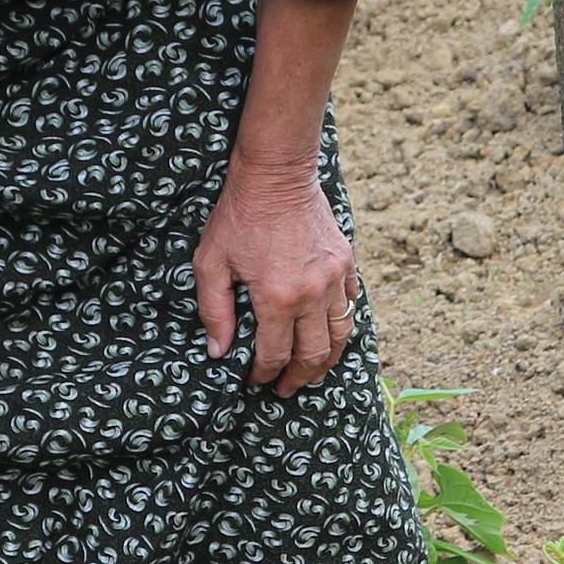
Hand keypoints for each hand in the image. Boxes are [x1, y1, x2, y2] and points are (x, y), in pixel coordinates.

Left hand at [195, 163, 358, 396]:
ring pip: (340, 335)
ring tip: (313, 373)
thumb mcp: (211, 263)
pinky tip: (330, 334)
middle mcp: (312, 294)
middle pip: (313, 354)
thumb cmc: (238, 216)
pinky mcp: (347, 262)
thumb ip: (214, 311)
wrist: (276, 175)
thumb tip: (218, 352)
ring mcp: (334, 278)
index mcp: (277, 298)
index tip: (255, 380)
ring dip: (327, 361)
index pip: (274, 355)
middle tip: (287, 389)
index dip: (263, 374)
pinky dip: (343, 326)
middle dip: (298, 378)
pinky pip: (352, 305)